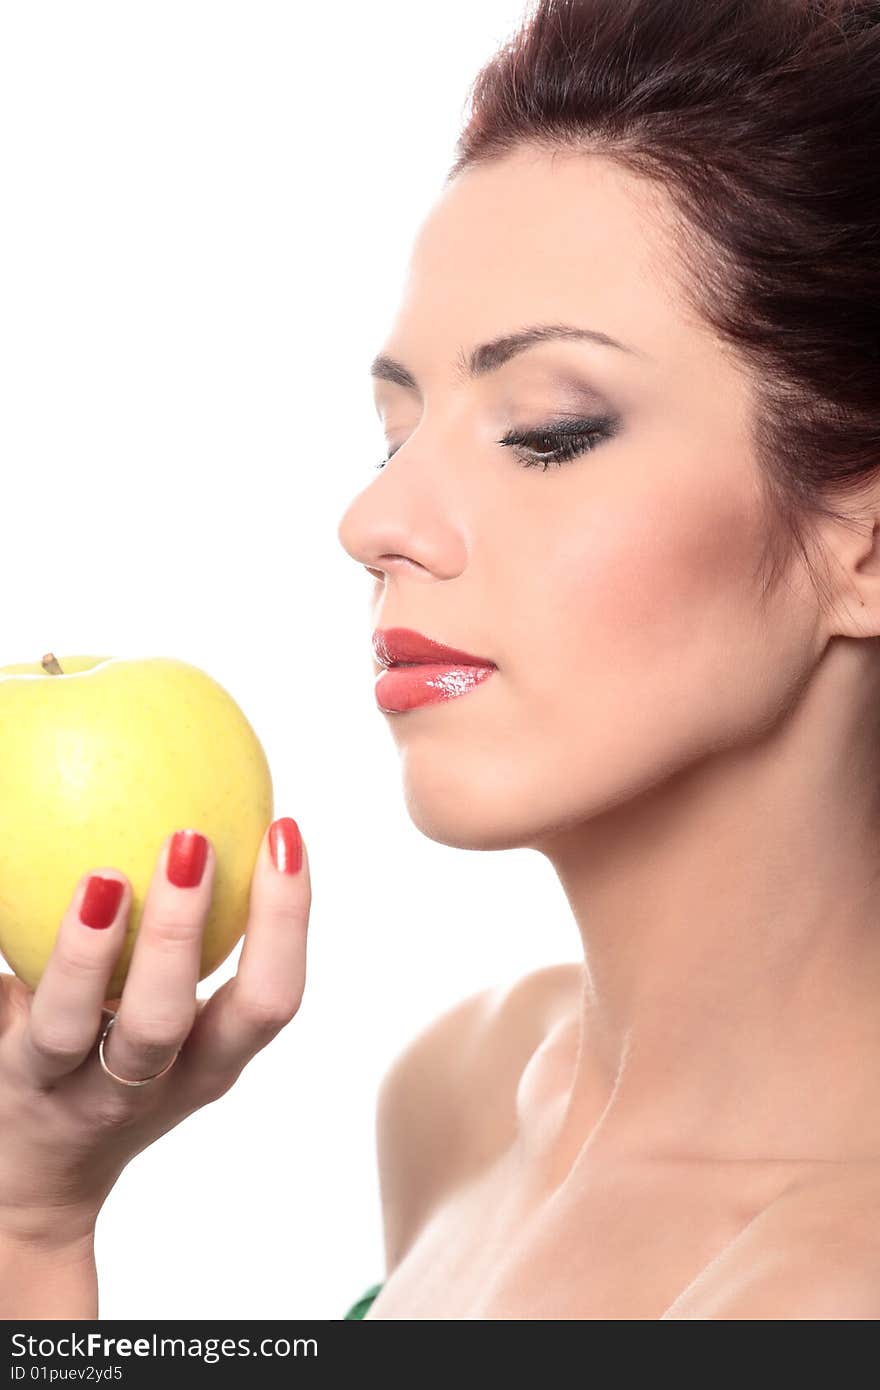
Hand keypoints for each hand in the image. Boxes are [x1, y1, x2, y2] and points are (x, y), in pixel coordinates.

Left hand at [0, 819, 309, 1246]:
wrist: (25, 1182)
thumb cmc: (103, 1069)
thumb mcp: (154, 1022)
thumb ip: (170, 942)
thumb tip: (191, 803)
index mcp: (206, 1061)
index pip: (269, 998)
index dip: (288, 920)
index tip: (285, 832)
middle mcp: (150, 1083)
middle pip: (179, 1021)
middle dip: (187, 932)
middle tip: (193, 841)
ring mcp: (76, 1089)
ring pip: (83, 1028)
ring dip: (92, 951)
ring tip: (102, 878)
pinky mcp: (15, 1080)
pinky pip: (17, 1020)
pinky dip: (37, 951)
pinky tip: (22, 879)